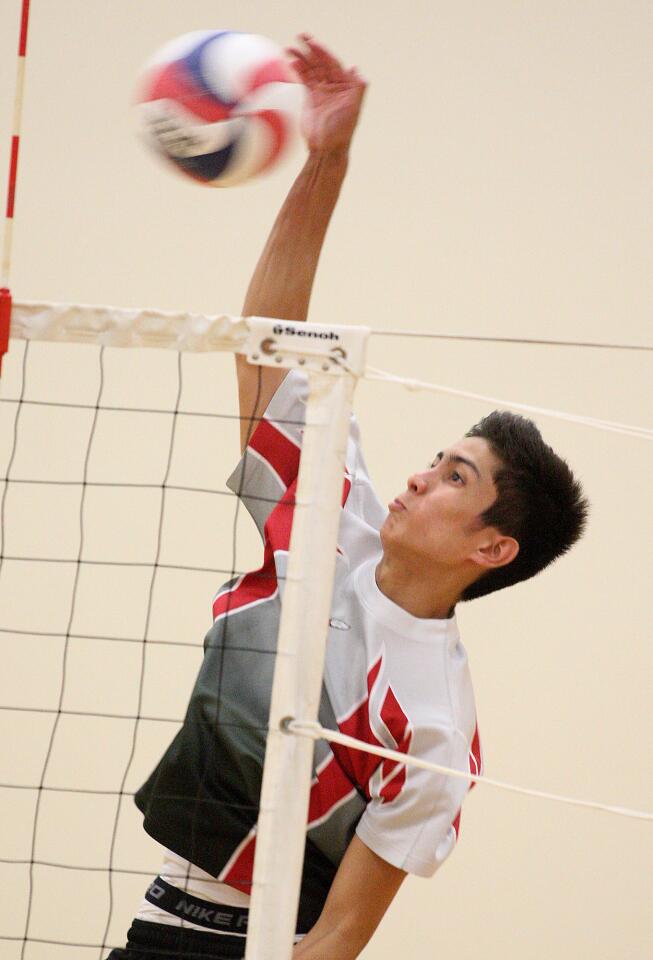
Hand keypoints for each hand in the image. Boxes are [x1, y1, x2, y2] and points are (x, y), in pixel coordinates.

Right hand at [287, 34, 366, 155]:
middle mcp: (334, 86)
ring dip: (301, 58)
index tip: (312, 43)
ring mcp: (322, 91)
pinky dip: (298, 71)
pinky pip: (304, 80)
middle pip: (321, 63)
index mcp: (345, 86)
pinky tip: (291, 62)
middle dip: (311, 50)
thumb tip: (355, 68)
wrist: (327, 149)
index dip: (323, 52)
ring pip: (311, 70)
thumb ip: (357, 88)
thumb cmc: (342, 131)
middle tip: (300, 37)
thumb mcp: (353, 109)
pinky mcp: (311, 98)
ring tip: (289, 48)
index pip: (333, 64)